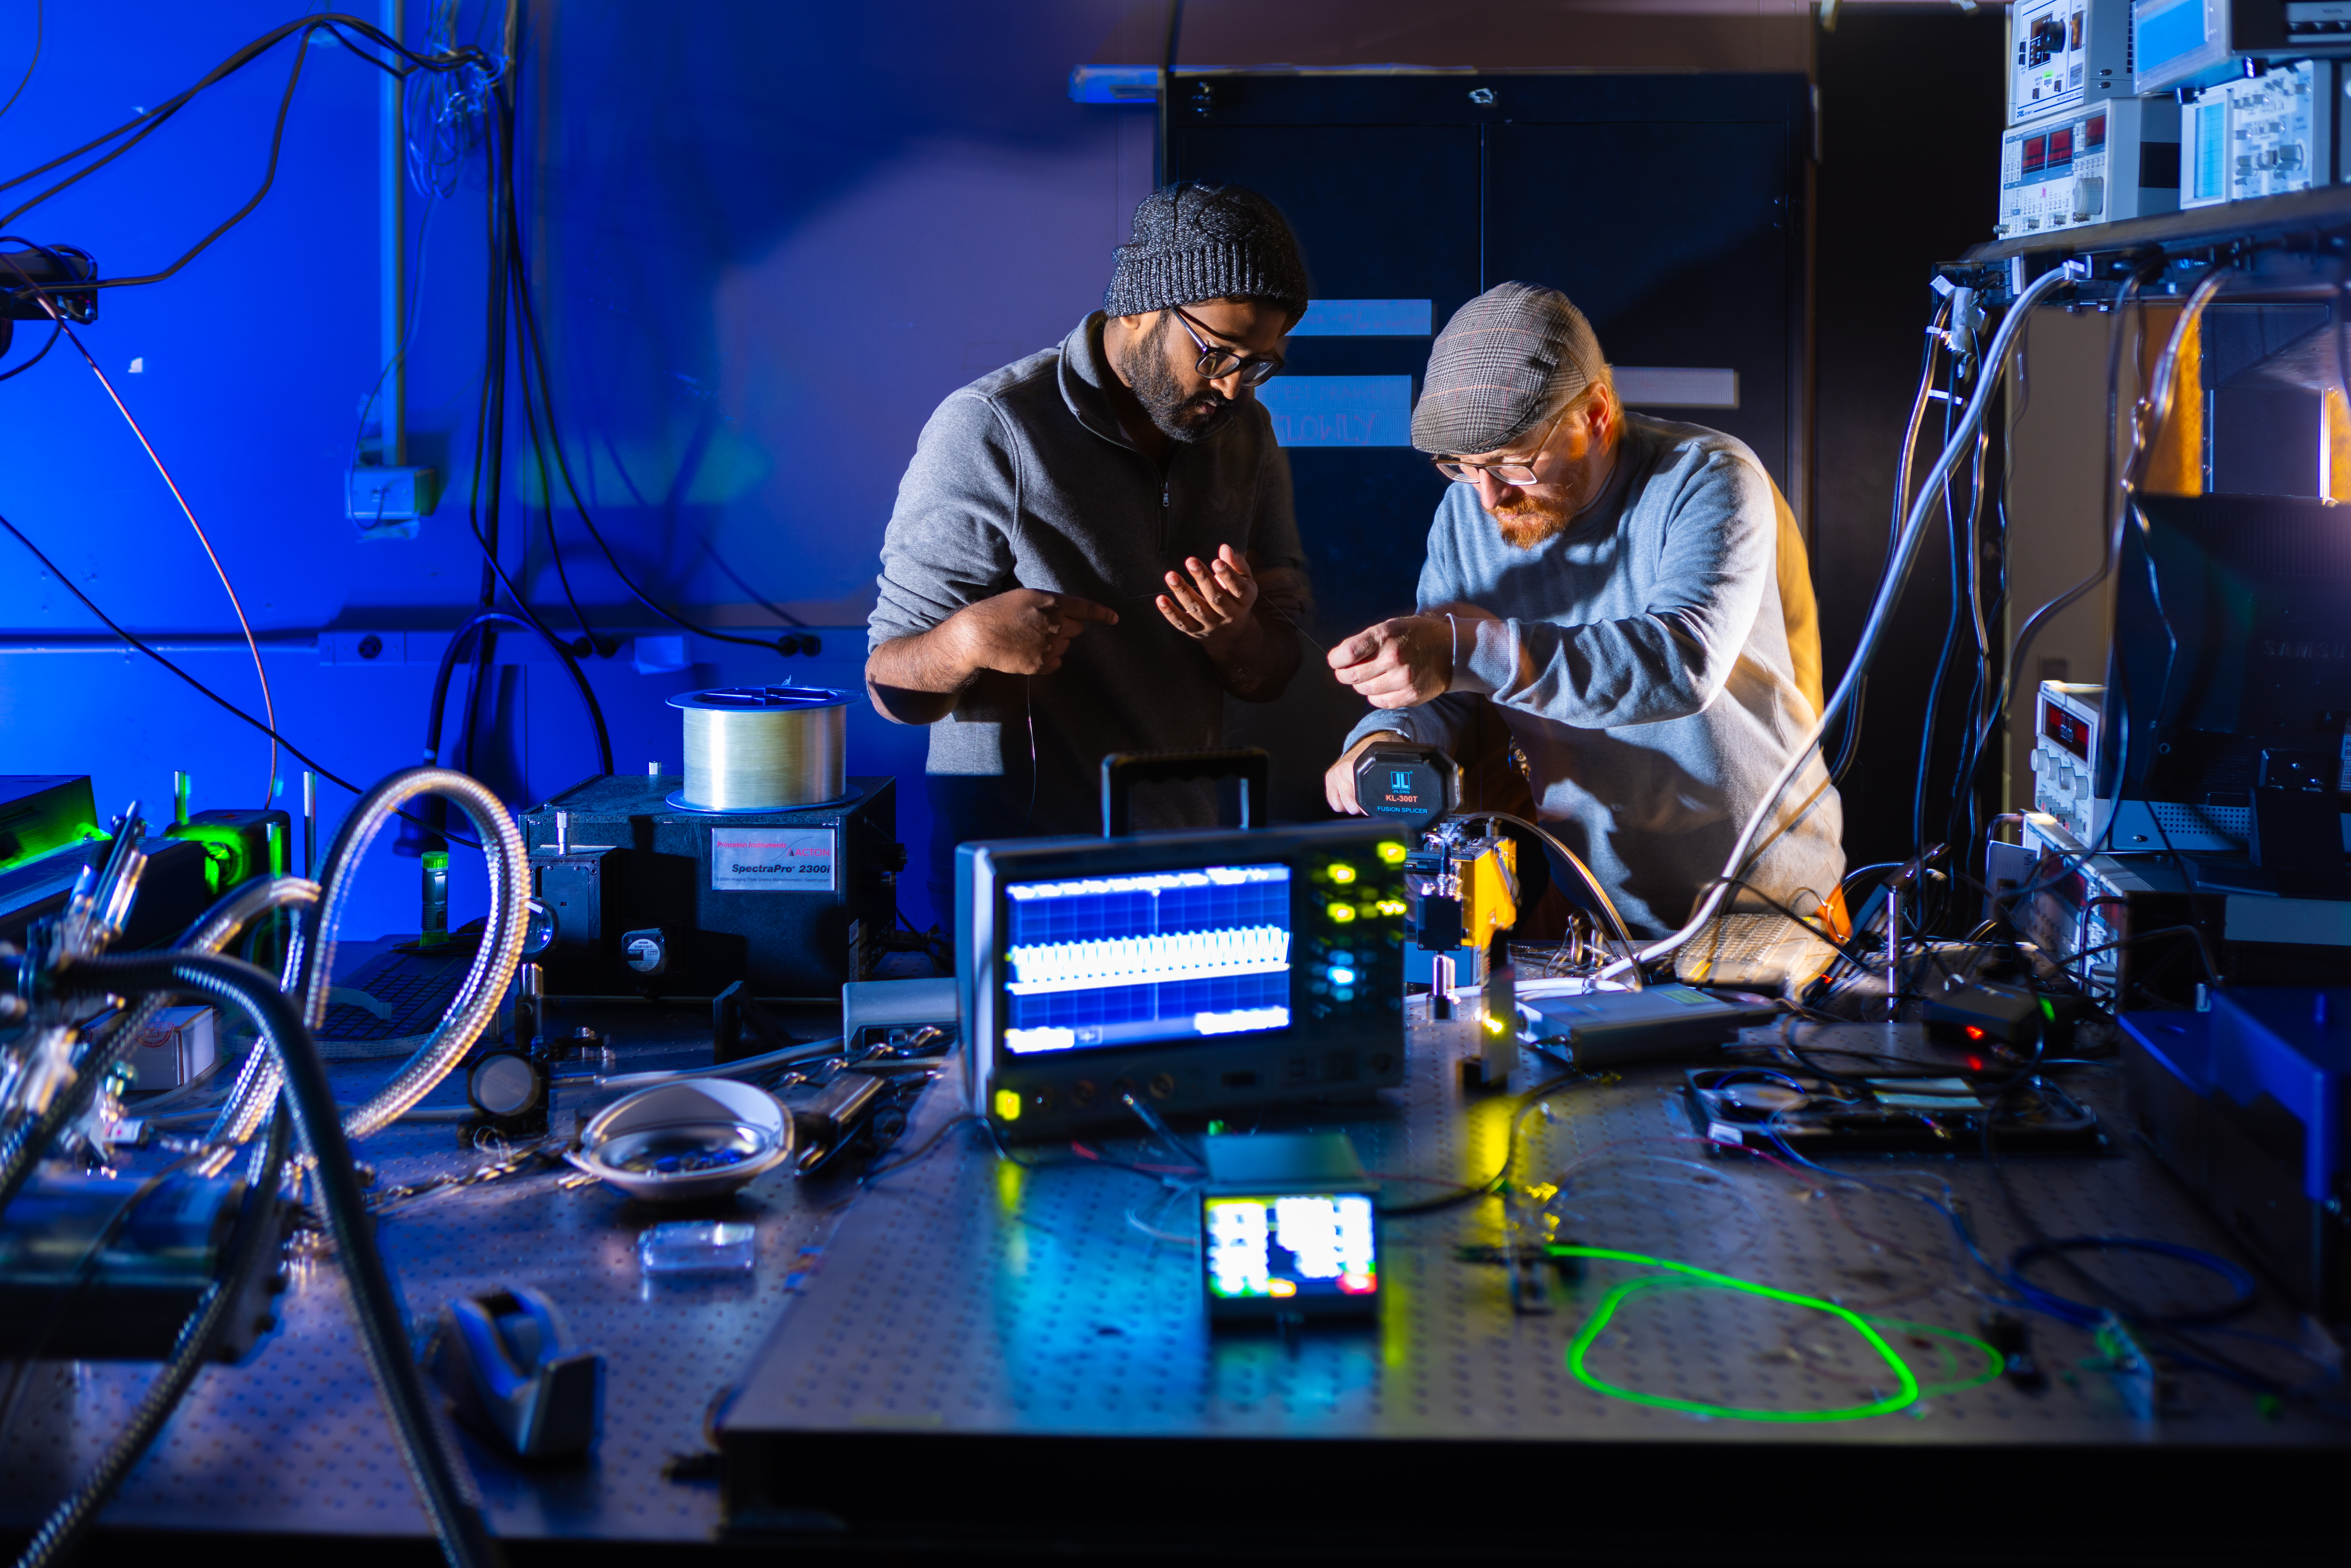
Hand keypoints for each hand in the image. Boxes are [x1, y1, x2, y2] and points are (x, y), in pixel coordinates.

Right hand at [949, 588, 1116, 676]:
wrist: (978, 635)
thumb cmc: (998, 611)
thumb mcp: (1025, 597)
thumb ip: (1049, 604)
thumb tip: (1065, 614)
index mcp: (1052, 603)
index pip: (1085, 608)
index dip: (1102, 614)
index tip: (1114, 618)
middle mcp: (1055, 624)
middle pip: (1076, 629)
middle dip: (1066, 628)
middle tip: (1043, 627)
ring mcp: (1049, 645)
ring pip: (1065, 647)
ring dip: (1054, 644)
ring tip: (1029, 639)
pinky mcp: (1041, 664)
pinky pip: (1056, 663)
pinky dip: (1047, 660)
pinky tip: (1028, 653)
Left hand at [1156, 543, 1259, 649]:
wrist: (1230, 633)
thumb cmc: (1235, 596)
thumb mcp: (1244, 580)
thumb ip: (1236, 563)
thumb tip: (1224, 548)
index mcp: (1245, 600)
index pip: (1238, 588)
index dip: (1228, 575)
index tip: (1216, 561)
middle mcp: (1229, 615)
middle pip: (1216, 598)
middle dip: (1203, 579)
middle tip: (1191, 561)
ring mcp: (1211, 624)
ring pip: (1197, 608)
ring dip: (1183, 591)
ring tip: (1171, 576)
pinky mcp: (1195, 631)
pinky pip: (1181, 623)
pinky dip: (1170, 612)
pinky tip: (1161, 599)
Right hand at [1325, 731, 1406, 814]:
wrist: (1369, 742)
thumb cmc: (1378, 754)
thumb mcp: (1384, 768)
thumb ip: (1387, 783)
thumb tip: (1398, 803)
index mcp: (1355, 768)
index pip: (1360, 800)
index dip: (1369, 807)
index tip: (1374, 806)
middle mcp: (1342, 771)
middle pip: (1352, 807)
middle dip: (1361, 807)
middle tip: (1368, 797)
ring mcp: (1334, 775)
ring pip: (1342, 806)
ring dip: (1352, 804)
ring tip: (1360, 794)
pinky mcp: (1329, 778)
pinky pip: (1334, 802)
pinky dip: (1342, 802)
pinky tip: (1351, 794)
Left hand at [1329, 615, 1452, 708]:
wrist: (1451, 651)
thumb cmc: (1416, 636)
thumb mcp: (1391, 626)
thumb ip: (1365, 641)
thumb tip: (1338, 659)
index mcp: (1386, 636)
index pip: (1348, 652)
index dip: (1336, 659)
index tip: (1336, 661)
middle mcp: (1394, 657)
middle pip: (1352, 676)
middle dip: (1344, 674)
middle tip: (1346, 671)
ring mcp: (1402, 679)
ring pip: (1363, 690)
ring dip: (1361, 684)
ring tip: (1371, 675)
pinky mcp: (1409, 696)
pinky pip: (1378, 702)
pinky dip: (1375, 695)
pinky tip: (1383, 684)